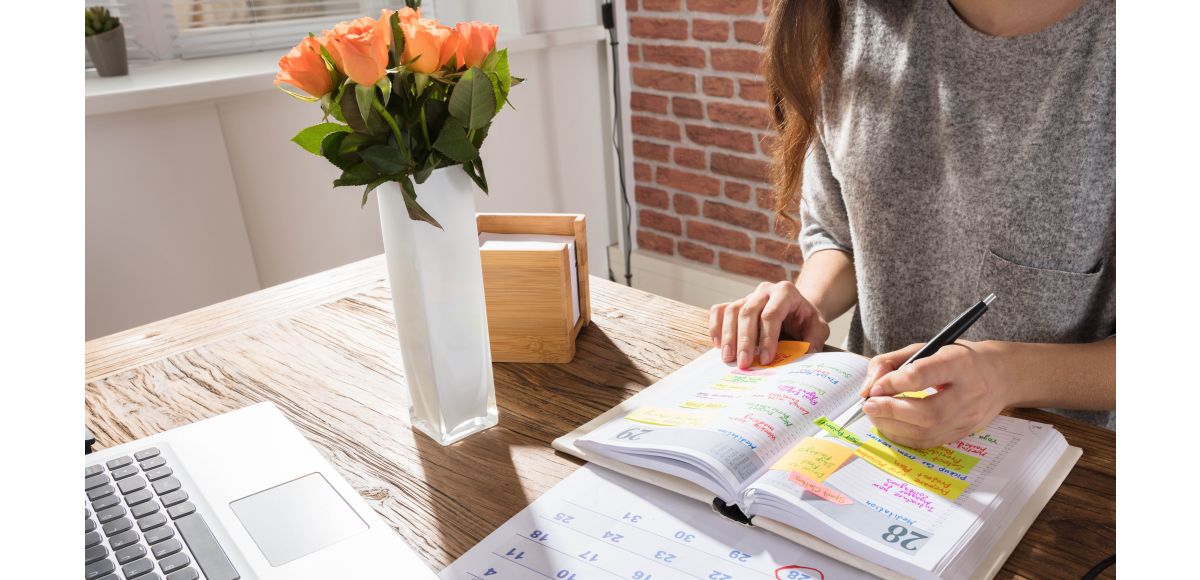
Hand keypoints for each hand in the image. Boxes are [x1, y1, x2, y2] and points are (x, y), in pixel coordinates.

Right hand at [709, 281, 830, 369]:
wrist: (797, 310)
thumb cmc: (805, 320)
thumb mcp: (818, 328)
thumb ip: (814, 340)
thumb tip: (804, 355)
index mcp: (785, 292)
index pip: (771, 314)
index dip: (767, 338)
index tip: (767, 360)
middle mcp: (764, 291)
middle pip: (748, 312)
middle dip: (744, 340)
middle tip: (744, 363)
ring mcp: (748, 296)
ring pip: (731, 311)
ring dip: (728, 336)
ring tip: (729, 358)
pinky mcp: (736, 303)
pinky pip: (719, 310)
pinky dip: (715, 327)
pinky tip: (719, 345)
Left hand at [858, 341, 1009, 447]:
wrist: (1000, 375)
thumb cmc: (957, 359)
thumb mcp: (926, 348)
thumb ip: (892, 362)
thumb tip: (869, 387)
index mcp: (960, 363)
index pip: (923, 375)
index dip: (893, 383)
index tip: (874, 388)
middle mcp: (969, 393)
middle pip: (927, 413)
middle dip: (890, 411)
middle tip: (869, 405)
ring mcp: (969, 417)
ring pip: (926, 432)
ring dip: (892, 426)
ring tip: (875, 414)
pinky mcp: (964, 433)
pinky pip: (928, 442)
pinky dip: (903, 436)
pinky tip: (890, 424)